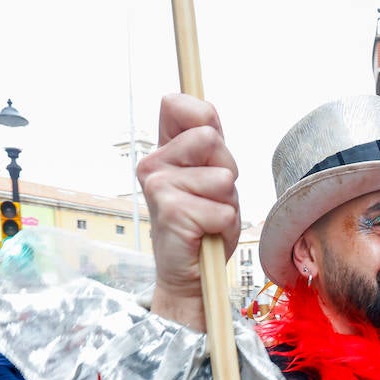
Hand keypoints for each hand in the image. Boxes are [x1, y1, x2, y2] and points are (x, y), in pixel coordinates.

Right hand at [137, 94, 240, 329]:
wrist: (190, 275)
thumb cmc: (204, 223)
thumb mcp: (213, 176)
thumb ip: (211, 143)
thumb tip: (205, 111)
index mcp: (163, 150)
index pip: (178, 104)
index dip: (204, 119)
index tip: (207, 149)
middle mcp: (153, 164)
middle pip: (210, 139)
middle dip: (226, 170)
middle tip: (212, 198)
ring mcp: (158, 186)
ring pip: (222, 177)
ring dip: (227, 202)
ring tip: (208, 218)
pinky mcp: (171, 211)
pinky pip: (224, 210)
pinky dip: (224, 226)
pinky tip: (205, 234)